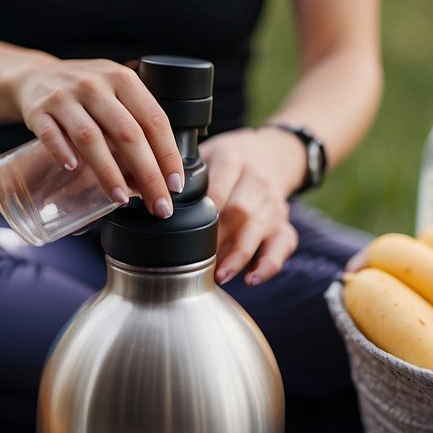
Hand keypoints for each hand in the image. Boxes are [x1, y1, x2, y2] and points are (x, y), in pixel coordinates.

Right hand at [9, 59, 185, 218]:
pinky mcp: (38, 110)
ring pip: (90, 137)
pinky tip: (73, 169)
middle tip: (158, 204)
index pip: (154, 119)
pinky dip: (62, 152)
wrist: (37, 77)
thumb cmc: (86, 94)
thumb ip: (138, 124)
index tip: (175, 185)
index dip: (168, 155)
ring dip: (108, 171)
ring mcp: (65, 97)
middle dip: (148, 174)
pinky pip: (51, 134)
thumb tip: (163, 176)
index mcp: (123, 80)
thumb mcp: (116, 93)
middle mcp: (96, 85)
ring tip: (121, 198)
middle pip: (128, 133)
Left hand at [199, 128, 298, 285]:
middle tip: (197, 261)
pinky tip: (252, 279)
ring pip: (259, 231)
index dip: (205, 213)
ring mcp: (273, 203)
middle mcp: (257, 181)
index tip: (187, 232)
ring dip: (238, 256)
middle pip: (240, 212)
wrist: (271, 153)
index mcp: (234, 160)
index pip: (220, 188)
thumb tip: (149, 195)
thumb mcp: (207, 153)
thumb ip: (184, 173)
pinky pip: (283, 245)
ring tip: (220, 275)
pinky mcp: (284, 222)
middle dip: (219, 239)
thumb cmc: (229, 160)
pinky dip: (269, 265)